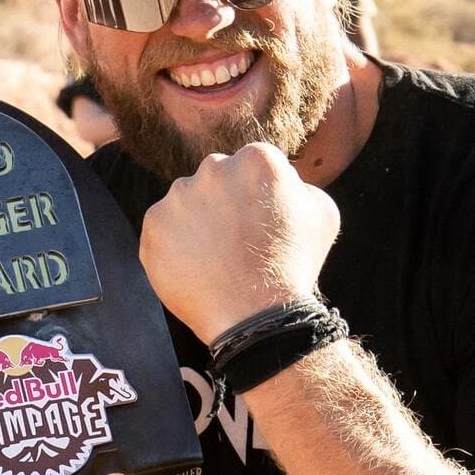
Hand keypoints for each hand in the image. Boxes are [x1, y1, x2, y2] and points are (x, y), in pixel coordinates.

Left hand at [137, 141, 338, 342]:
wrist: (254, 316)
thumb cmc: (293, 266)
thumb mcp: (321, 214)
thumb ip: (298, 184)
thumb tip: (282, 180)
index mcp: (257, 159)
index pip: (250, 165)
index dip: (256, 195)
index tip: (258, 221)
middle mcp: (213, 168)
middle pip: (216, 178)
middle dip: (224, 202)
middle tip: (235, 241)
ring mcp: (178, 196)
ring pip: (186, 201)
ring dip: (197, 221)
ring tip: (216, 258)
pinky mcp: (154, 224)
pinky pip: (162, 228)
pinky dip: (174, 245)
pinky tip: (195, 266)